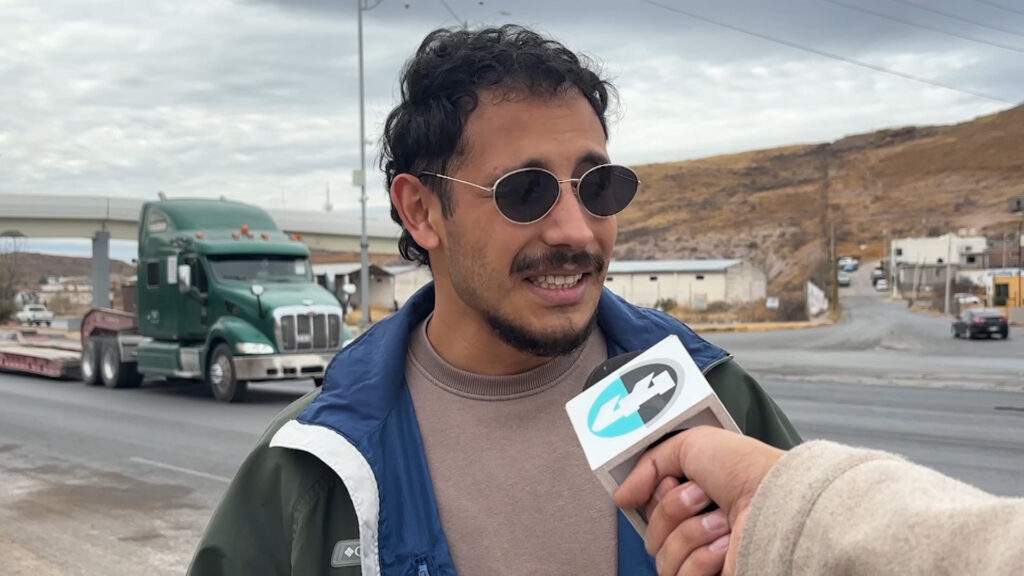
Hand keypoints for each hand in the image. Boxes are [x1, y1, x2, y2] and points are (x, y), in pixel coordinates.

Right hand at [614, 426, 783, 575]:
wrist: (777, 503)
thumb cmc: (747, 471)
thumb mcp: (689, 444)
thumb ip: (648, 464)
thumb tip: (623, 496)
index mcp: (692, 496)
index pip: (648, 507)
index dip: (656, 495)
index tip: (674, 480)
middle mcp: (697, 527)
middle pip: (650, 531)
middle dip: (674, 510)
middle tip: (704, 496)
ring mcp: (703, 557)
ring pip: (661, 555)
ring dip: (691, 533)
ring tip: (722, 522)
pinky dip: (703, 558)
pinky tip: (726, 547)